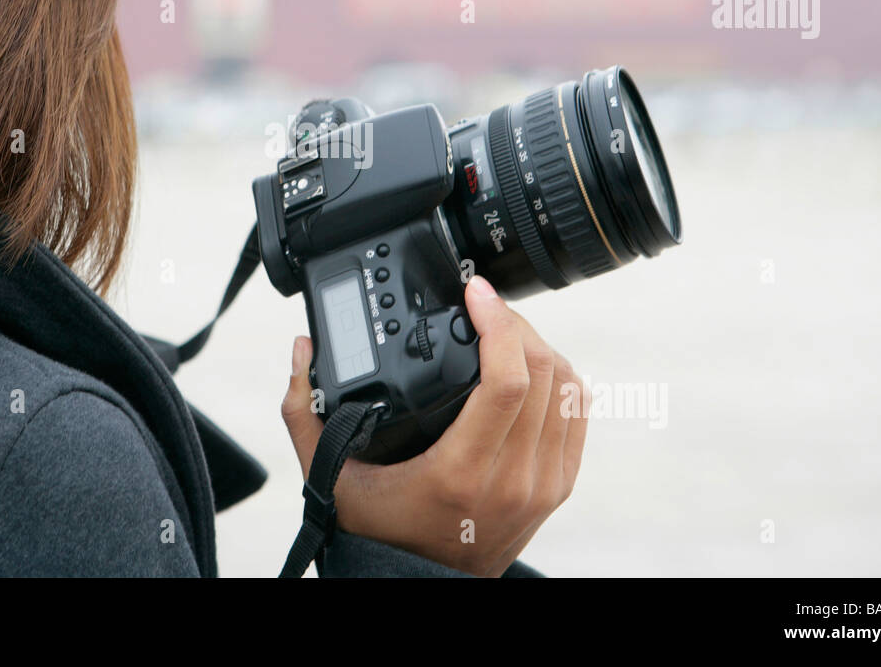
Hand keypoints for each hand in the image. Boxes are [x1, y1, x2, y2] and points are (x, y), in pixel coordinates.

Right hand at [281, 274, 587, 576]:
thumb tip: (302, 348)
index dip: (498, 323)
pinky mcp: (559, 486)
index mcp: (461, 473)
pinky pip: (578, 412)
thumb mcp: (329, 477)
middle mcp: (513, 479)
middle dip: (515, 323)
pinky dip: (559, 377)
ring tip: (503, 330)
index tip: (475, 292)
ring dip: (539, 346)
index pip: (506, 381)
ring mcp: (543, 484)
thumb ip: (304, 412)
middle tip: (483, 305)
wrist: (421, 588)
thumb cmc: (380, 534)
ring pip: (568, 386)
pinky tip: (529, 364)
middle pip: (543, 372)